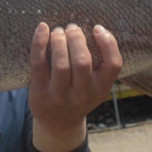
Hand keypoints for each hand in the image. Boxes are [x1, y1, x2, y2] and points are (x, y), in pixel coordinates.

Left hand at [28, 22, 122, 151]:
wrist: (58, 124)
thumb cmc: (79, 96)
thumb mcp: (96, 87)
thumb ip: (99, 65)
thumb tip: (94, 28)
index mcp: (101, 89)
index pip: (113, 65)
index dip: (108, 43)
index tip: (97, 28)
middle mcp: (82, 94)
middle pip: (82, 61)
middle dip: (76, 38)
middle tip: (72, 27)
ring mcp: (60, 95)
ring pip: (61, 63)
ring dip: (59, 40)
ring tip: (58, 31)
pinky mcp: (40, 92)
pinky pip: (38, 64)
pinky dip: (39, 43)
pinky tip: (43, 28)